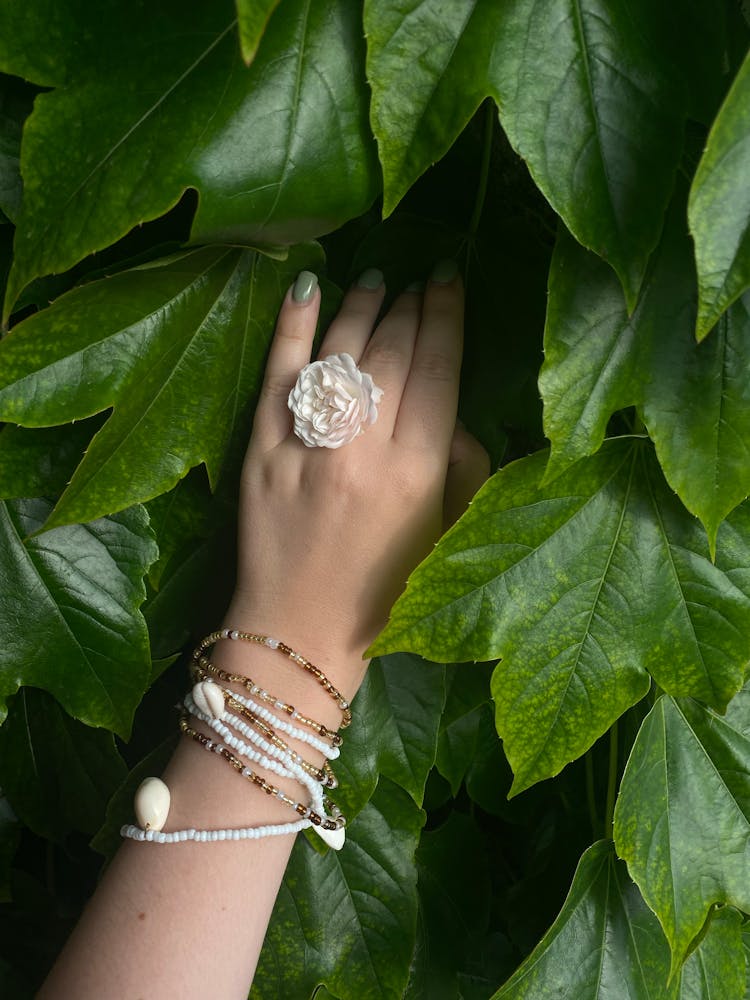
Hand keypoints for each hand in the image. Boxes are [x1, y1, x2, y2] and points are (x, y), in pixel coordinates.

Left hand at [225, 264, 488, 694]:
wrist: (300, 633)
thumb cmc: (383, 592)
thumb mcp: (446, 535)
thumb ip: (461, 468)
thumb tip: (453, 412)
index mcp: (417, 473)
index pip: (437, 370)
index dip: (445, 316)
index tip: (448, 277)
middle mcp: (363, 452)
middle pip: (390, 354)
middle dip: (408, 305)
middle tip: (418, 277)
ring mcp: (306, 448)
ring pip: (338, 355)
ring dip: (360, 308)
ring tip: (376, 278)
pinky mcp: (260, 453)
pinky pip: (277, 378)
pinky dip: (291, 329)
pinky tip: (306, 288)